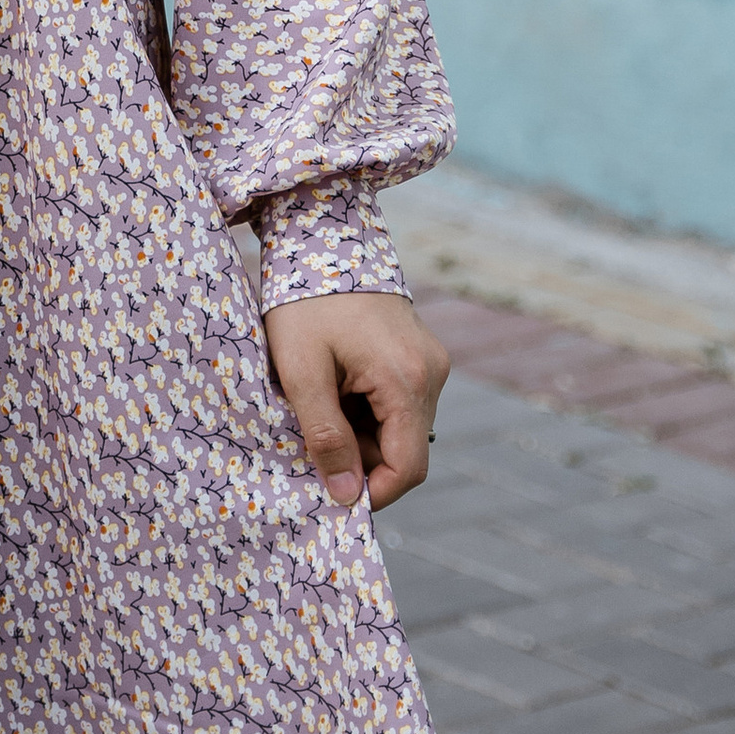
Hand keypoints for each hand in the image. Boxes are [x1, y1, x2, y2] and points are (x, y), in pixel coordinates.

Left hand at [264, 291, 448, 514]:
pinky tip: (337, 388)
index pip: (408, 469)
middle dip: (360, 459)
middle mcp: (432, 372)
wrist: (323, 237)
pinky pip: (400, 403)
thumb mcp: (302, 371)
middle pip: (405, 450)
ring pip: (401, 428)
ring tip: (321, 404)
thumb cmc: (306, 302)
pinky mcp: (421, 354)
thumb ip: (325, 436)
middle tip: (312, 441)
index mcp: (408, 379)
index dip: (373, 494)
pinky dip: (369, 411)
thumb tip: (347, 496)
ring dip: (362, 434)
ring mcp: (430, 360)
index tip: (332, 494)